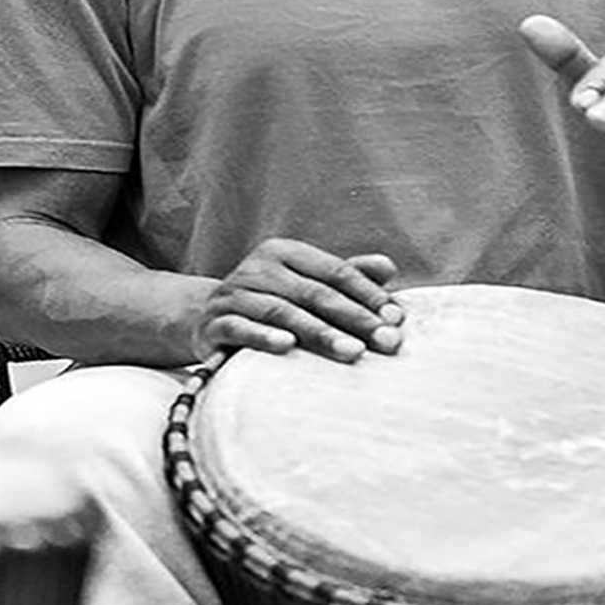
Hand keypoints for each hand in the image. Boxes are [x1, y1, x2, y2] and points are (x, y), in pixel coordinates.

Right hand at [192, 238, 404, 362]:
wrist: (207, 319)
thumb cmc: (272, 302)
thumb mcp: (306, 285)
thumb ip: (346, 276)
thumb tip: (388, 267)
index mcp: (285, 252)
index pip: (335, 271)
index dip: (368, 294)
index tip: (396, 319)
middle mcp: (257, 268)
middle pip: (314, 293)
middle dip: (355, 318)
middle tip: (386, 342)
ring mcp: (233, 295)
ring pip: (282, 312)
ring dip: (320, 333)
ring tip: (352, 352)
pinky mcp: (213, 323)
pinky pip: (240, 328)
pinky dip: (263, 337)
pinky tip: (287, 347)